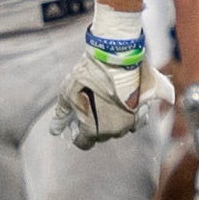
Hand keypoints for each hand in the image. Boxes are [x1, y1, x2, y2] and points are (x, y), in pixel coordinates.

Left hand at [55, 25, 147, 147]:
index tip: (78, 124)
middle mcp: (114, 130)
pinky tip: (127, 103)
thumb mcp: (68, 92)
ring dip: (114, 120)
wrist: (116, 55)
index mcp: (94, 130)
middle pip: (103, 136)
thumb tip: (54, 130)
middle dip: (96, 125)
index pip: (84, 143)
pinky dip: (132, 115)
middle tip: (92, 106)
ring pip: (120, 128)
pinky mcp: (144, 109)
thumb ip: (62, 114)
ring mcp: (132, 121)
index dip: (79, 136)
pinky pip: (138, 120)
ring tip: (108, 101)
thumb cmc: (89, 74)